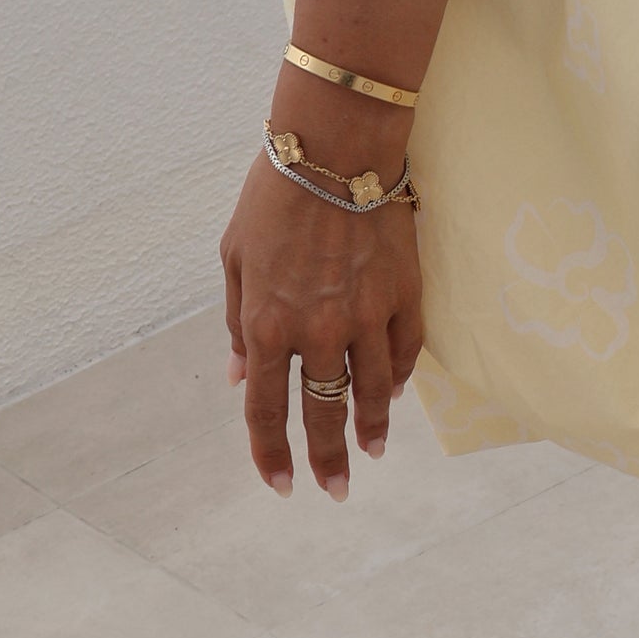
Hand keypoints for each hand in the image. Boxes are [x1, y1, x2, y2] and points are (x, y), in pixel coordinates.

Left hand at [220, 136, 423, 496]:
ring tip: (370, 453)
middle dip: (327, 460)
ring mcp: (366, 315)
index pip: (267, 410)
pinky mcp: (404, 295)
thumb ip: (239, 325)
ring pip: (371, 392)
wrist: (334, 146)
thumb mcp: (234, 260)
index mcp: (267, 326)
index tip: (281, 485)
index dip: (271, 454)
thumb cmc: (272, 198)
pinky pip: (404, 353)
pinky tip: (392, 397)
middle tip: (334, 491)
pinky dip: (397, 379)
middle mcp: (318, 331)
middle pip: (323, 413)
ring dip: (370, 429)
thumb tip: (241, 378)